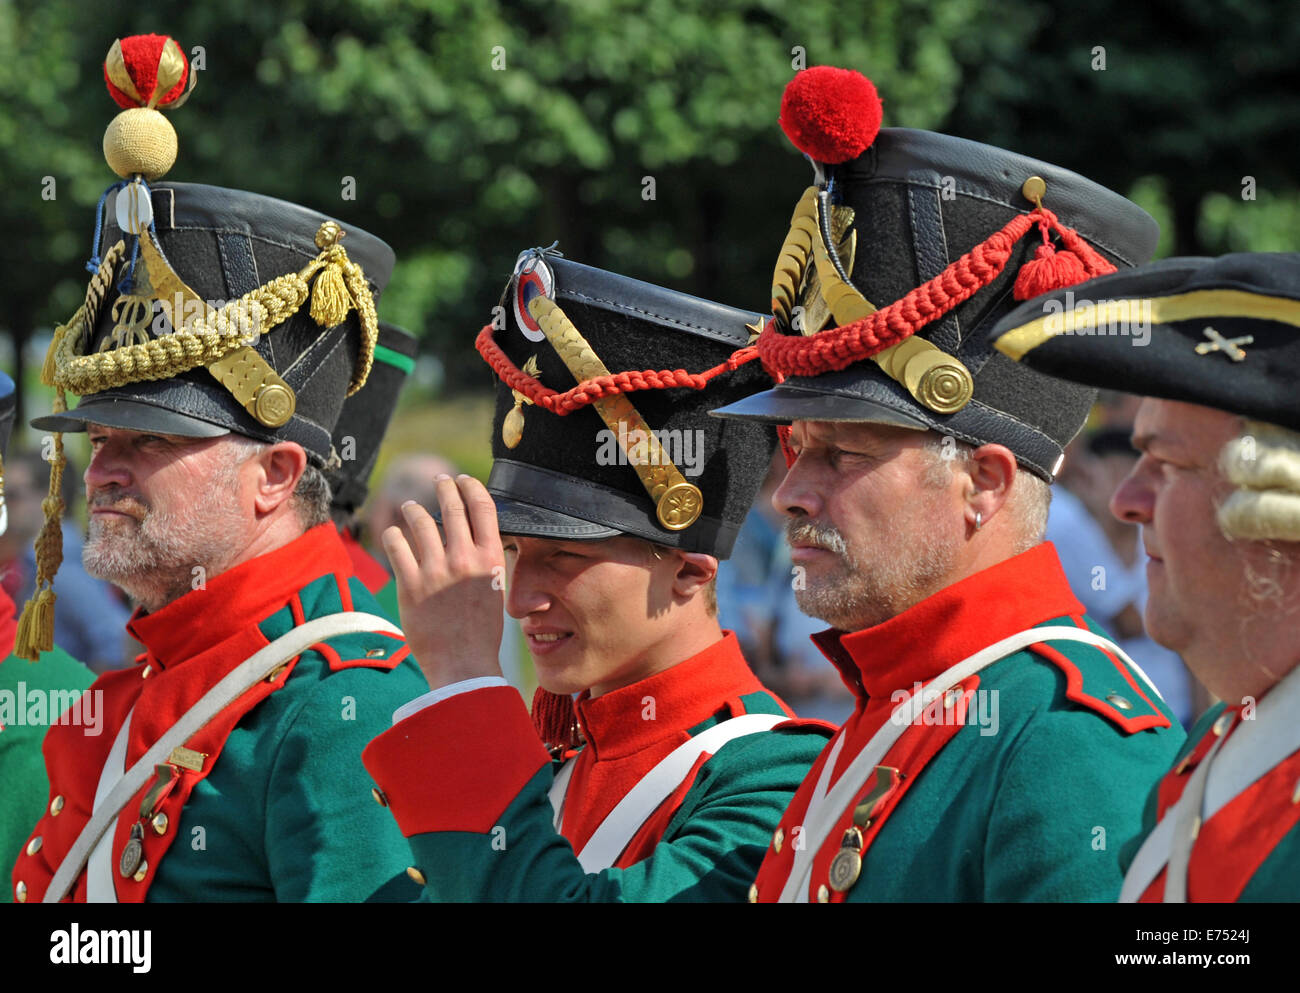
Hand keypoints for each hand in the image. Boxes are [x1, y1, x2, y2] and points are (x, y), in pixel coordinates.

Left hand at [382, 474, 505, 690]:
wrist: (463, 664)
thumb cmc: (481, 630)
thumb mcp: (496, 589)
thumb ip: (486, 560)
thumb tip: (476, 536)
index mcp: (489, 559)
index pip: (483, 507)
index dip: (472, 487)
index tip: (464, 480)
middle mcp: (463, 560)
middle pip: (452, 506)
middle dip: (445, 487)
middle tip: (440, 481)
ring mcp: (435, 571)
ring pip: (420, 521)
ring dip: (414, 509)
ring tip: (411, 508)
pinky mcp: (410, 585)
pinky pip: (396, 544)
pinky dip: (394, 535)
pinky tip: (395, 535)